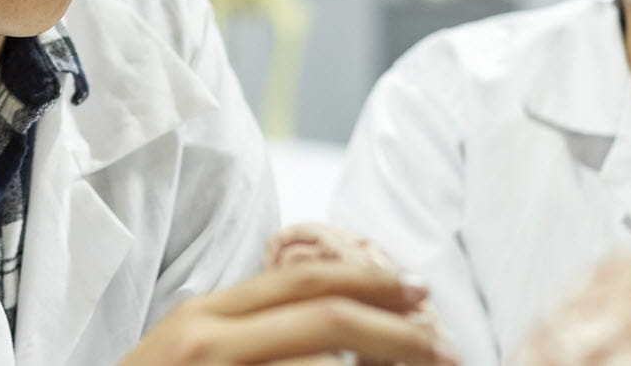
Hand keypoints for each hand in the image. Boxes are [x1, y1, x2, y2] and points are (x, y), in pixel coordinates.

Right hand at [121, 257, 453, 365]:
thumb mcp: (187, 351)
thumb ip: (241, 330)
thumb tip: (325, 324)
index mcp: (203, 316)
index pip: (301, 279)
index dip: (370, 281)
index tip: (415, 291)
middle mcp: (209, 341)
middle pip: (327, 317)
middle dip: (399, 329)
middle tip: (443, 346)